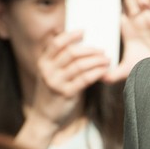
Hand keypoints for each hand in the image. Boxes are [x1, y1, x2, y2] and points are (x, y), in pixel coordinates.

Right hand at [17, 31, 112, 148]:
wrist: (44, 117)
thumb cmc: (52, 93)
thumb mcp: (50, 74)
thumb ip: (60, 61)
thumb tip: (78, 44)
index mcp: (43, 62)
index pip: (56, 43)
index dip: (70, 35)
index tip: (84, 31)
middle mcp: (48, 71)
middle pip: (71, 53)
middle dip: (89, 49)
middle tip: (102, 50)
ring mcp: (56, 83)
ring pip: (80, 65)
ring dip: (96, 60)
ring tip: (106, 59)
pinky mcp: (66, 94)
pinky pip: (85, 79)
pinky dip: (96, 73)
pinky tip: (104, 70)